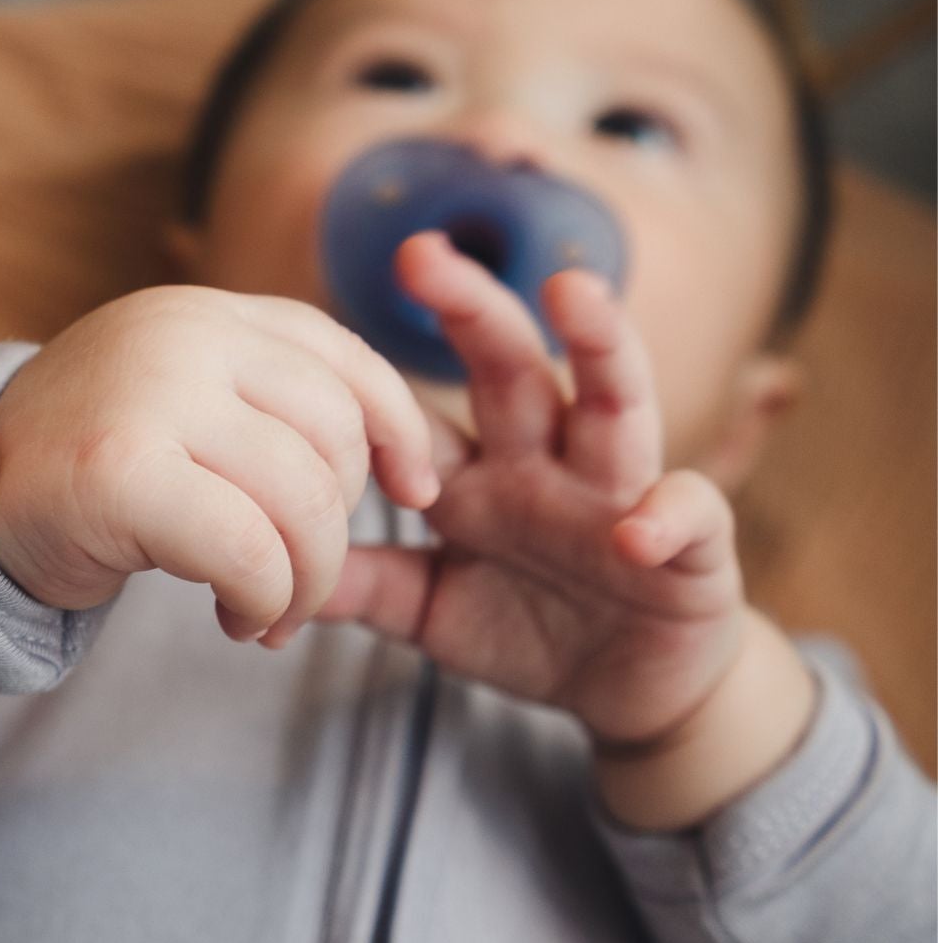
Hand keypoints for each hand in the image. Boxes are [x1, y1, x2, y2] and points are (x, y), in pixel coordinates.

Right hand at [0, 285, 439, 643]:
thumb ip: (268, 406)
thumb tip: (402, 457)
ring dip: (306, 582)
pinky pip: (250, 550)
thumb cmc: (84, 476)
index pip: (341, 357)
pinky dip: (263, 600)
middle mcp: (182, 333)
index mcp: (205, 313)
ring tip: (269, 614)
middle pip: (334, 437)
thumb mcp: (183, 410)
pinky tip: (235, 619)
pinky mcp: (121, 470)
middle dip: (342, 530)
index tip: (417, 493)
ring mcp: (149, 394)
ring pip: (303, 499)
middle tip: (301, 586)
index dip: (397, 428)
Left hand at [320, 233, 814, 825]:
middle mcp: (545, 465)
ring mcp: (618, 496)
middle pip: (510, 370)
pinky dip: (666, 516)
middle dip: (471, 308)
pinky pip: (686, 514)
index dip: (373, 375)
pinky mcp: (687, 547)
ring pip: (614, 403)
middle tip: (421, 255)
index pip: (419, 411)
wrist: (629, 687)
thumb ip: (361, 586)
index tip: (312, 333)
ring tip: (575, 295)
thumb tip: (255, 581)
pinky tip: (636, 530)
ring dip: (600, 346)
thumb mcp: (427, 610)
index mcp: (475, 478)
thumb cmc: (526, 628)